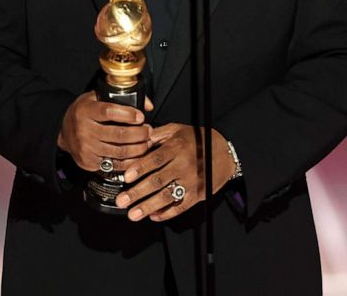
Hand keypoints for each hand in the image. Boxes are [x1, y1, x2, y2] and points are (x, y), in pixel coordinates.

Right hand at [57, 92, 153, 172]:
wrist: (64, 131)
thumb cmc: (84, 112)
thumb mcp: (96, 97)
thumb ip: (121, 98)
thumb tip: (148, 105)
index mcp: (86, 111)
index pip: (109, 112)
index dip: (128, 114)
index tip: (141, 116)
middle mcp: (84, 130)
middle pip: (118, 134)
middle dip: (139, 134)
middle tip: (148, 131)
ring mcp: (86, 148)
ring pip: (119, 151)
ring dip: (138, 148)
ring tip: (147, 142)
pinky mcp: (89, 162)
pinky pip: (114, 164)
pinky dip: (130, 161)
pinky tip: (138, 156)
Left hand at [116, 124, 234, 221]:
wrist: (224, 152)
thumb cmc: (197, 140)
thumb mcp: (177, 129)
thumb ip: (156, 134)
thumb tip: (137, 139)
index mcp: (177, 147)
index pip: (155, 159)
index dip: (140, 168)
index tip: (127, 177)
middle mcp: (183, 165)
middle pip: (158, 180)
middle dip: (137, 192)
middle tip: (122, 201)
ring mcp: (191, 182)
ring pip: (167, 196)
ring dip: (148, 206)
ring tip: (133, 214)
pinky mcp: (197, 194)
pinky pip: (180, 206)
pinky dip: (166, 213)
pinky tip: (153, 216)